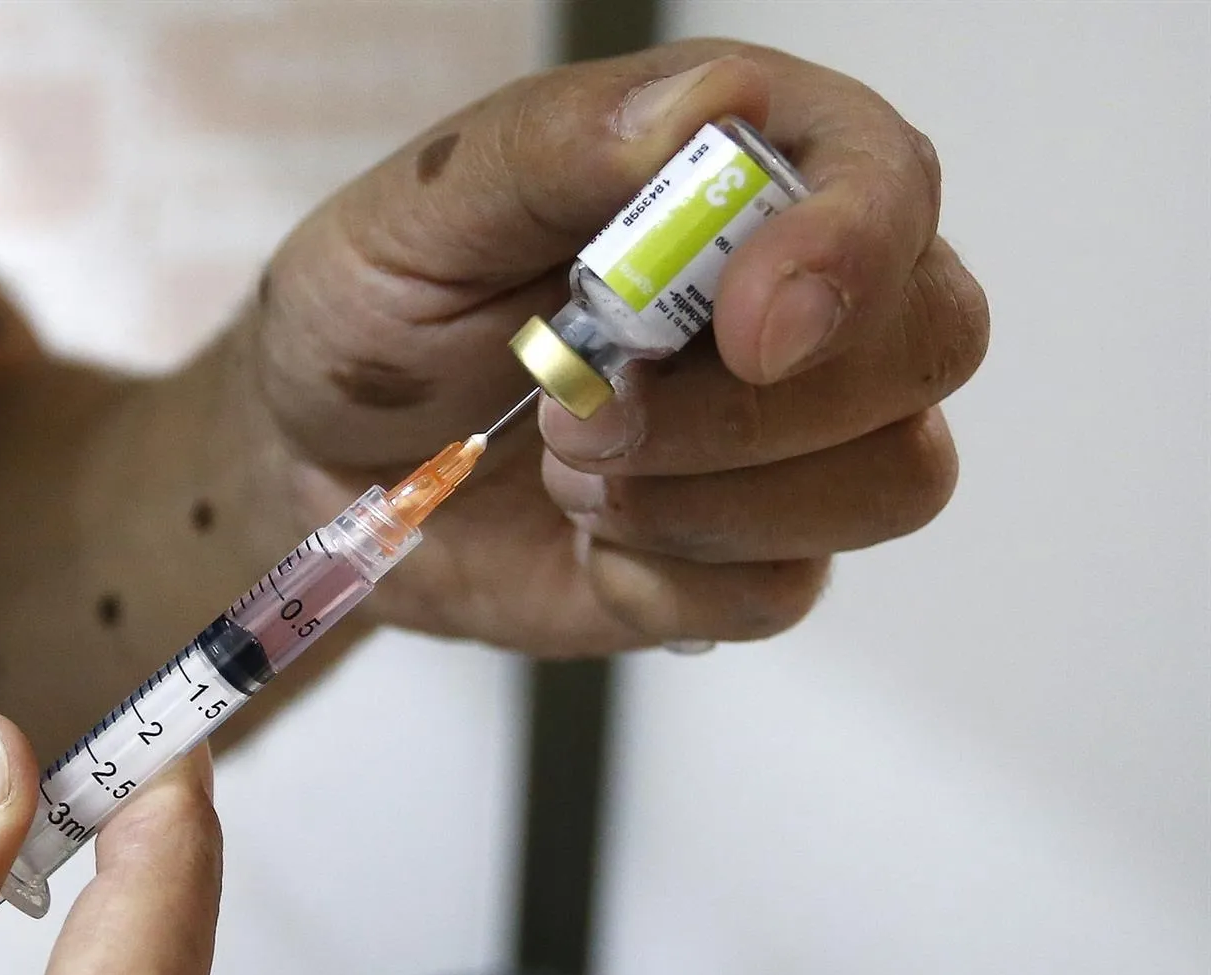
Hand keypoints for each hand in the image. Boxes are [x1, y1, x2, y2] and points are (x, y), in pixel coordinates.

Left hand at [243, 42, 988, 652]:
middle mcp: (799, 294)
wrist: (320, 469)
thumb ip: (559, 148)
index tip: (749, 330)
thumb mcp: (422, 215)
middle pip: (931, 340)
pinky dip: (666, 578)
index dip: (852, 252)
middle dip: (751, 410)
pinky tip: (585, 539)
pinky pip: (785, 591)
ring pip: (890, 479)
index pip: (890, 179)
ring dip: (705, 499)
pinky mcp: (749, 551)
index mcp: (736, 169)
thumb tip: (710, 107)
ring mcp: (790, 436)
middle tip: (577, 416)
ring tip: (568, 470)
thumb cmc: (373, 315)